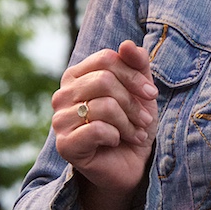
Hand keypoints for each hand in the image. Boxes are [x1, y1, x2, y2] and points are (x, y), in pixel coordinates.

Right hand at [52, 40, 157, 202]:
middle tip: (145, 120)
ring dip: (128, 122)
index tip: (151, 94)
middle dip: (133, 102)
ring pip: (104, 106)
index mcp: (76, 76)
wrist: (129, 165)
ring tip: (134, 133)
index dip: (134, 75)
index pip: (107, 59)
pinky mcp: (65, 145)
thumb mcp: (141, 91)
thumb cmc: (133, 123)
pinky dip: (116, 136)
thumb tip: (126, 44)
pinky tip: (116, 142)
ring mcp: (59, 120)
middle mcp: (62, 95)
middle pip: (105, 81)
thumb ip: (137, 64)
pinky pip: (97, 129)